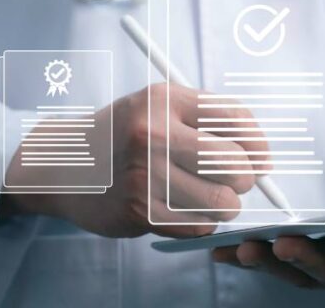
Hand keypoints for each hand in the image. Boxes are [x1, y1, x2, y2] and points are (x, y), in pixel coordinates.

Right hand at [0, 83, 269, 237]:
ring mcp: (145, 174)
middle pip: (233, 163)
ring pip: (222, 201)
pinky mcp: (140, 210)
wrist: (62, 164)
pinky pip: (199, 224)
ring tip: (207, 196)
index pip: (235, 119)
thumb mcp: (157, 107)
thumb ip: (206, 121)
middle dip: (244, 178)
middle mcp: (153, 134)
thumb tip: (261, 155)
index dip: (258, 143)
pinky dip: (201, 221)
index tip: (261, 158)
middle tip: (235, 181)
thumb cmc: (122, 135)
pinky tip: (183, 208)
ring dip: (224, 205)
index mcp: (163, 100)